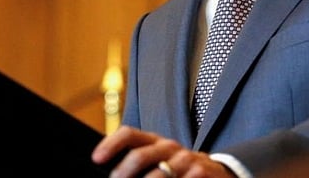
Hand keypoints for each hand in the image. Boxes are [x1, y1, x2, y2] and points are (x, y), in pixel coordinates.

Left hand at [92, 125, 235, 177]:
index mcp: (153, 141)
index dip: (111, 144)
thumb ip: (135, 162)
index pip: (129, 134)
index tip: (96, 159)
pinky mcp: (200, 171)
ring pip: (159, 174)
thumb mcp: (156, 160)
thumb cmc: (174, 169)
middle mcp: (168, 147)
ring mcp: (185, 159)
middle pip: (140, 155)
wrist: (212, 173)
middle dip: (122, 173)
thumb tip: (104, 168)